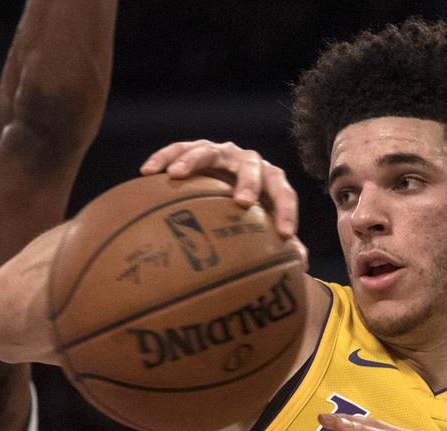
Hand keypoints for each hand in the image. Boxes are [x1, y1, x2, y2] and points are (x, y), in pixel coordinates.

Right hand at [140, 140, 297, 238]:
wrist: (231, 184)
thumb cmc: (249, 213)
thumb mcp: (264, 226)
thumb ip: (284, 244)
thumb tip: (299, 266)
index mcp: (271, 179)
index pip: (284, 192)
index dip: (286, 212)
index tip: (284, 235)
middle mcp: (248, 161)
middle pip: (251, 165)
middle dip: (249, 182)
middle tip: (243, 202)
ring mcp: (221, 152)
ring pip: (209, 150)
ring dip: (193, 160)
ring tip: (176, 175)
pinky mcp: (197, 150)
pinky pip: (179, 149)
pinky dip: (164, 157)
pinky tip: (147, 171)